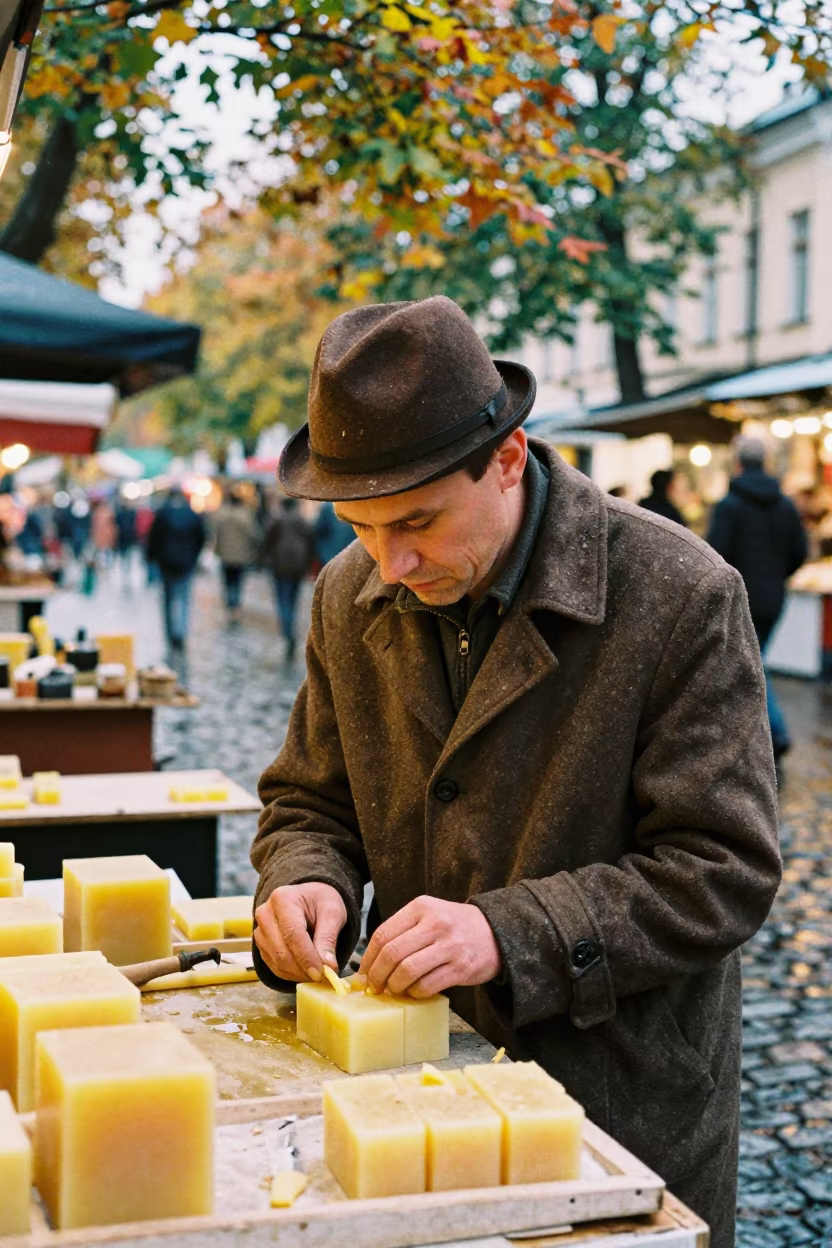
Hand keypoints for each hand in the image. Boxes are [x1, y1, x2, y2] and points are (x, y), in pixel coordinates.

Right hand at [254, 882, 346, 982]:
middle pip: (281, 950)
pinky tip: (305, 971)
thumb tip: (328, 966)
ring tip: (317, 974)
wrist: (309, 899)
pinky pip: (274, 966)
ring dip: (298, 973)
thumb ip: (328, 939)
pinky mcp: (261, 944)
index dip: (306, 957)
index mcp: (283, 899)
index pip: (292, 934)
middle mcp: (265, 914)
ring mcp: (260, 930)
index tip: (321, 973)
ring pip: (277, 961)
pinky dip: (291, 974)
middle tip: (324, 977)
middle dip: (303, 969)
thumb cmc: (321, 902)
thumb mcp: (332, 913)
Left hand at [358, 896, 501, 997]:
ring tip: (395, 990)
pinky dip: (415, 993)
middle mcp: (435, 923)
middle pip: (392, 953)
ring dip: (395, 986)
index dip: (368, 958)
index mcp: (421, 907)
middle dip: (378, 976)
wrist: (496, 932)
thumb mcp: (429, 915)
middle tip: (375, 987)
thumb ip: (402, 932)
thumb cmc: (454, 926)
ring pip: (407, 971)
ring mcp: (449, 946)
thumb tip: (371, 964)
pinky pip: (427, 985)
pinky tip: (415, 992)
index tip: (364, 973)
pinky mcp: (461, 967)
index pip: (383, 934)